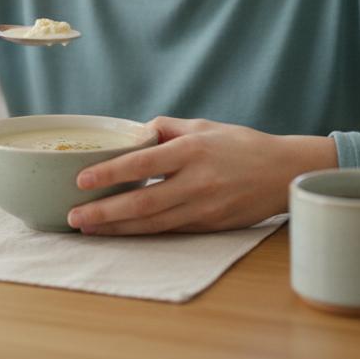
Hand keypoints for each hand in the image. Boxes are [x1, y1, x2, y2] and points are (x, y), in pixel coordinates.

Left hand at [66, 116, 338, 234]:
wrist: (285, 173)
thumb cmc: (242, 145)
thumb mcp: (204, 126)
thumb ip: (166, 128)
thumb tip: (133, 132)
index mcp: (193, 150)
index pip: (143, 162)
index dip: (110, 172)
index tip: (81, 179)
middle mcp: (197, 181)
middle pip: (143, 202)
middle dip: (105, 212)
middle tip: (74, 215)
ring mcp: (204, 208)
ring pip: (153, 224)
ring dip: (117, 228)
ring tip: (87, 228)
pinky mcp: (210, 226)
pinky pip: (169, 231)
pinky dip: (142, 233)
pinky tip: (120, 232)